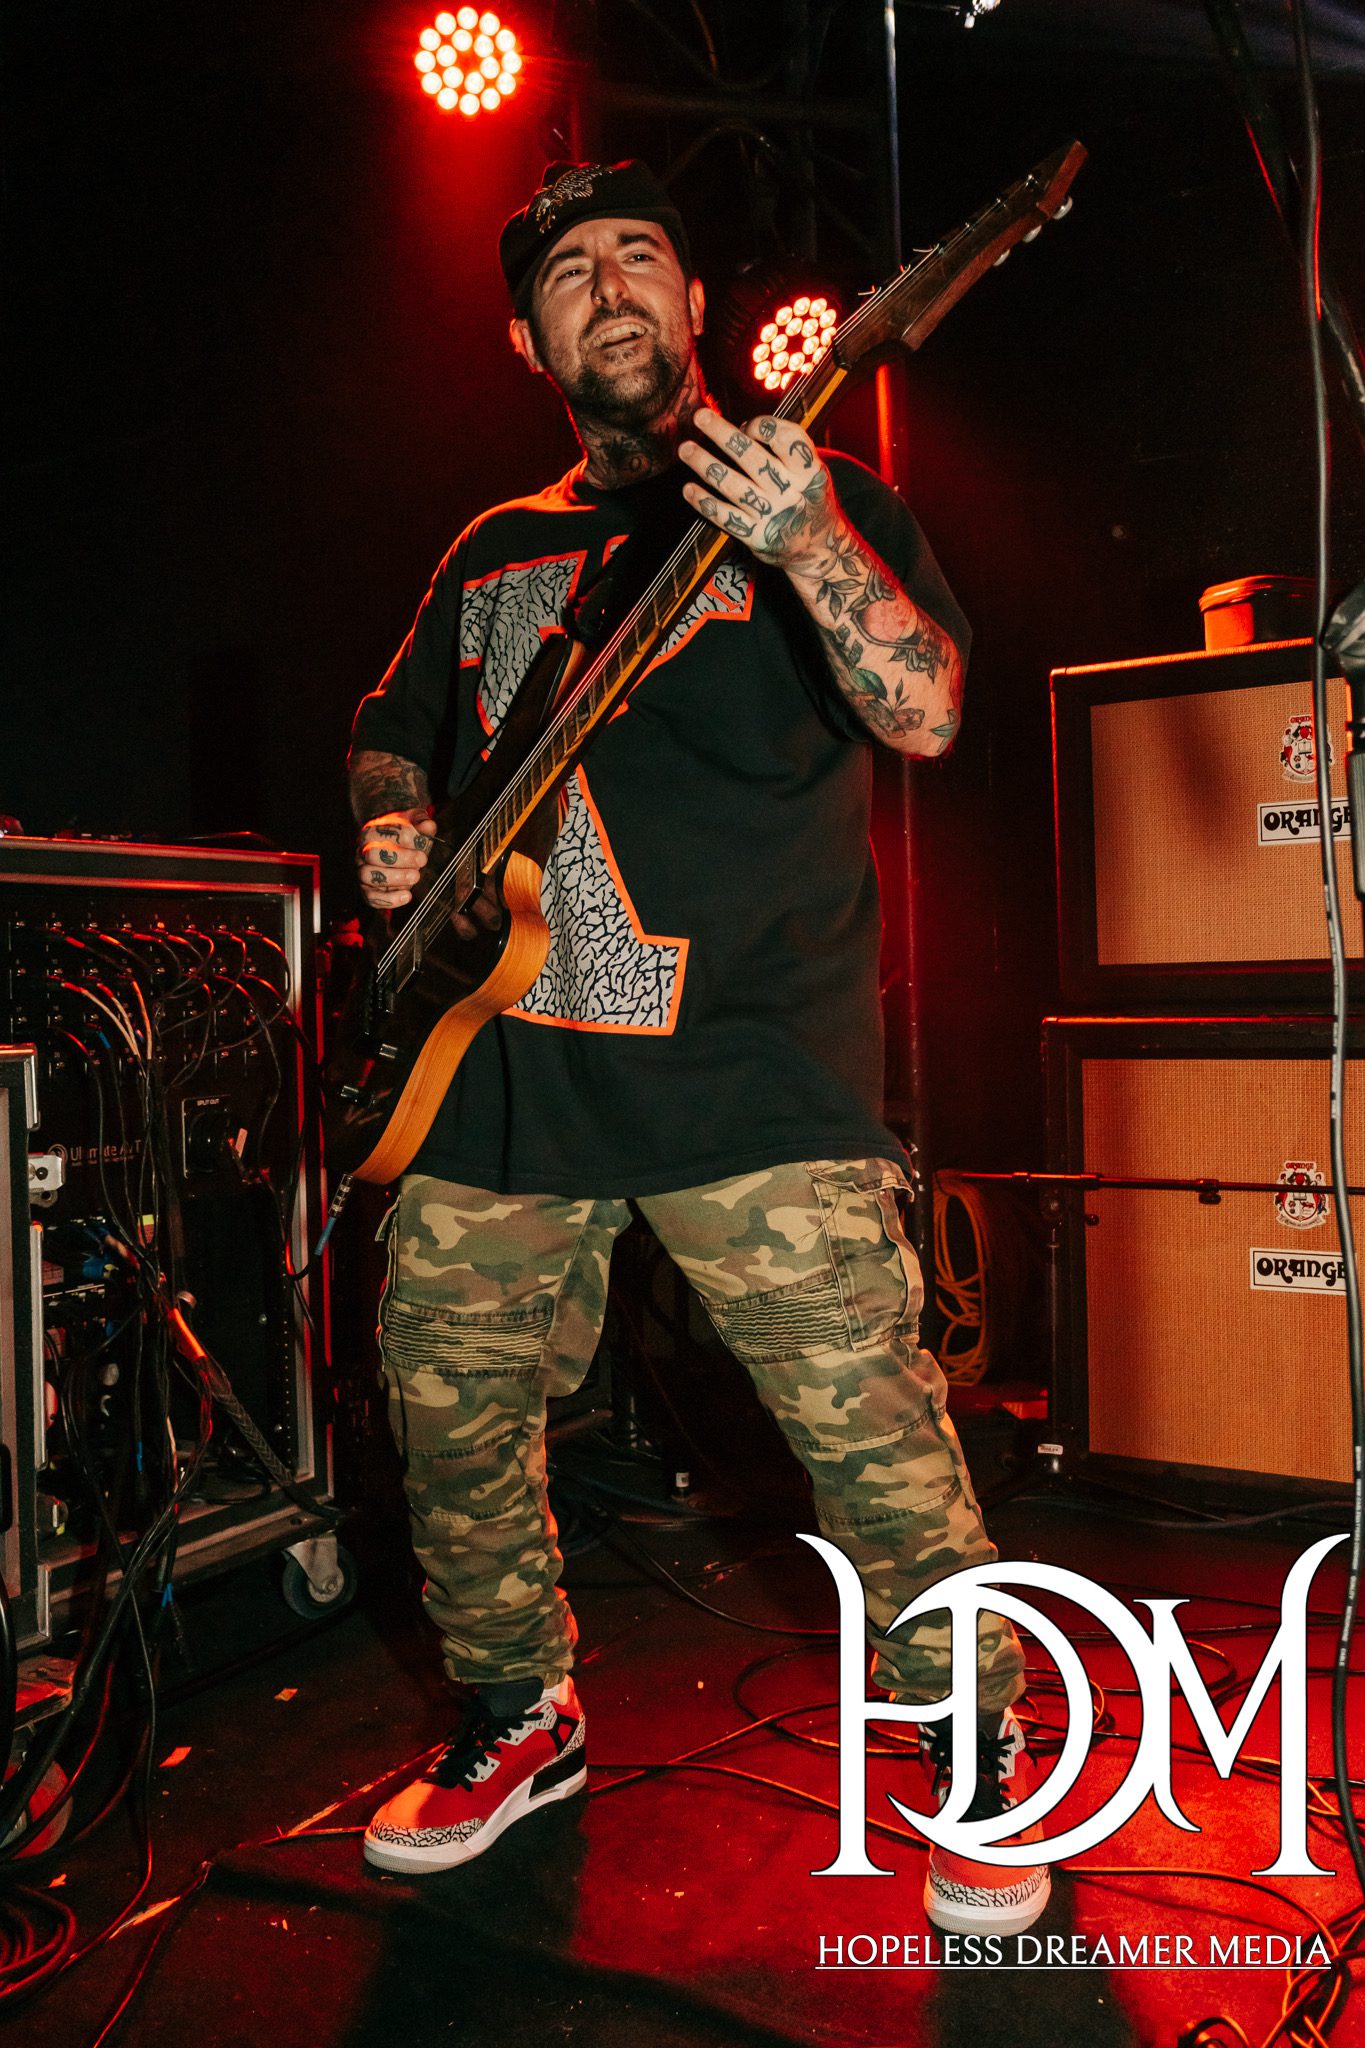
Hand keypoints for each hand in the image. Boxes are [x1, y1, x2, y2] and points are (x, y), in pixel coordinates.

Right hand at [355, 810, 435, 910]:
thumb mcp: (413, 825)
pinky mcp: (367, 891)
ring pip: (368, 876)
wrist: (398, 854)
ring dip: (395, 877)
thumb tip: (428, 826)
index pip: (377, 832)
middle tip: (422, 860)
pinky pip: (371, 898)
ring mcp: (362, 872)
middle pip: (372, 854)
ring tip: (415, 876)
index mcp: (370, 833)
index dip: (399, 836)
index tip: (420, 840)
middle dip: (400, 858)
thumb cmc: (405, 839)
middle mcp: (362, 852)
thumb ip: (421, 823)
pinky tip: (407, 895)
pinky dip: (390, 899)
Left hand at [678, 405, 841, 572]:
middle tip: (700, 417)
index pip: (785, 438)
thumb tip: (739, 429)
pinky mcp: (756, 537)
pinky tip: (688, 489)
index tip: (747, 426)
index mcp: (809, 471)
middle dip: (723, 434)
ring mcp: (772, 516)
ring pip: (733, 485)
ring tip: (685, 449)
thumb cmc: (808, 499)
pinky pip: (725, 517)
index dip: (762, 426)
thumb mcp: (813, 471)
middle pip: (752, 458)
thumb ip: (784, 451)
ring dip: (706, 465)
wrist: (820, 549)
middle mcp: (791, 492)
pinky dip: (704, 502)